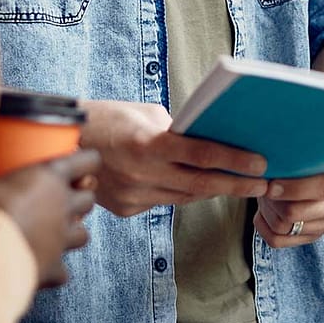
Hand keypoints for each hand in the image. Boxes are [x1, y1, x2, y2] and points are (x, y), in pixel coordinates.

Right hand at [0, 149, 98, 287]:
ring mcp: (63, 238)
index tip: (82, 164)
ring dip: (73, 233)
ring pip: (84, 234)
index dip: (88, 161)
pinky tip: (41, 266)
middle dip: (80, 199)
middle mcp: (64, 206)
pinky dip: (55, 269)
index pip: (88, 161)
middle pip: (89, 199)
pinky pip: (64, 270)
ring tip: (57, 233)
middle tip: (64, 200)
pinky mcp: (56, 266)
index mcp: (51, 178)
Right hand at [78, 100, 268, 216]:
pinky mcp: (126, 209)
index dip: (235, 161)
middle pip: (200, 184)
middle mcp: (140, 174)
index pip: (202, 155)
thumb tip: (209, 141)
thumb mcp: (145, 113)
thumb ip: (176, 130)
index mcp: (147, 144)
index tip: (261, 165)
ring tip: (240, 185)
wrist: (60, 143)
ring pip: (184, 197)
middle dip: (235, 185)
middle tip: (264, 184)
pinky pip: (164, 202)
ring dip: (213, 191)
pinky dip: (182, 193)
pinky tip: (200, 187)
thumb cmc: (106, 118)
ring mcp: (132, 196)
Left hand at [253, 165, 323, 248]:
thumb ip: (297, 157)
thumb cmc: (309, 158)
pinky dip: (263, 225)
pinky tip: (263, 211)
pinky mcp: (312, 237)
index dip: (295, 188)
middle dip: (273, 201)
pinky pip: (277, 240)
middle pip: (296, 212)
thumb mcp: (309, 153)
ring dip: (267, 210)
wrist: (315, 173)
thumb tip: (274, 163)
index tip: (272, 184)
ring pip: (283, 227)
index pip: (323, 187)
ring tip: (264, 195)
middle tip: (263, 187)